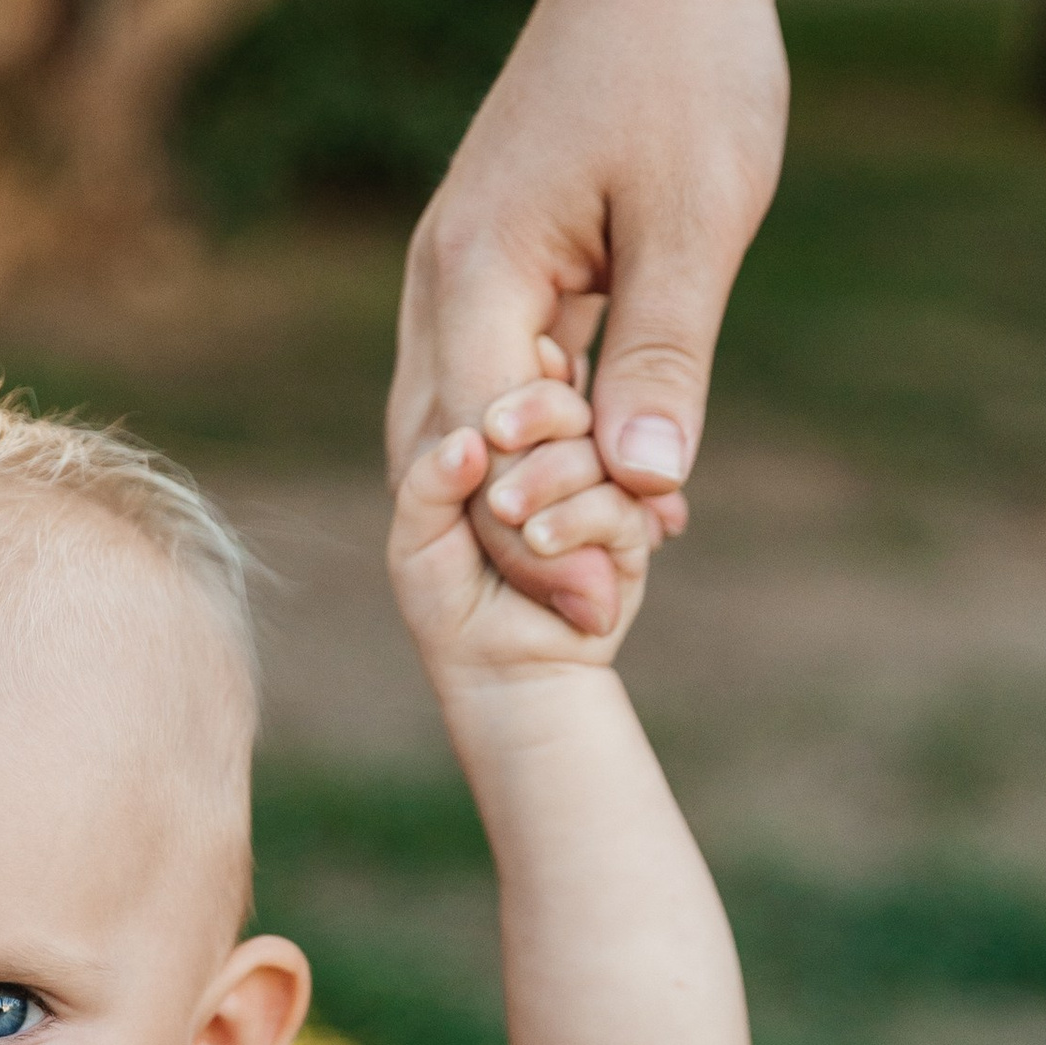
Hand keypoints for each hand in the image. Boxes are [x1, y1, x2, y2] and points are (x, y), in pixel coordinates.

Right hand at [389, 0, 789, 632]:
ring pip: (471, 422)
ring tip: (618, 564)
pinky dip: (551, 436)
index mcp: (473, 269)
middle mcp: (444, 278)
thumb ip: (662, 358)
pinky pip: (506, 377)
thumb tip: (645, 488)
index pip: (476, 445)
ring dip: (536, 492)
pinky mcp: (505, 262)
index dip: (536, 532)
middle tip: (609, 612)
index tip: (611, 605)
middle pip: (447, 450)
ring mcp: (466, 270)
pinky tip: (620, 479)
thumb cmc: (690, 67)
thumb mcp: (696, 222)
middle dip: (521, 535)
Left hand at [389, 349, 662, 693]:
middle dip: (535, 412)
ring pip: (593, 444)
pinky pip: (617, 503)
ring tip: (516, 523)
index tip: (491, 403)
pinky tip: (544, 542)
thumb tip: (468, 442)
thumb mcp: (417, 538)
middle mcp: (552, 449)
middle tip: (500, 432)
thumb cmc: (448, 597)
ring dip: (551, 477)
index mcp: (500, 435)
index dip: (510, 378)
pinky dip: (579, 520)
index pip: (514, 373)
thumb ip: (428, 484)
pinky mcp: (628, 527)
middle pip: (563, 395)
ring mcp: (594, 483)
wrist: (502, 671)